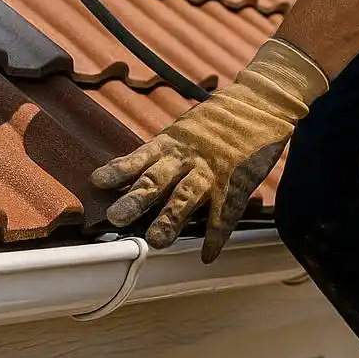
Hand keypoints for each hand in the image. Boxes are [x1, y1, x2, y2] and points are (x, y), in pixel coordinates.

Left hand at [91, 39, 328, 261]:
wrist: (261, 102)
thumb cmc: (220, 117)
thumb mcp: (184, 128)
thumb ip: (160, 152)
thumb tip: (126, 171)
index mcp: (172, 141)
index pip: (139, 157)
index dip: (118, 170)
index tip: (97, 182)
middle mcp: (187, 157)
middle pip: (157, 179)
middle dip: (136, 199)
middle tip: (116, 218)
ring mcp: (212, 170)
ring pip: (186, 197)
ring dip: (170, 220)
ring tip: (156, 241)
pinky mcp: (237, 182)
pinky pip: (225, 213)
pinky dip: (216, 236)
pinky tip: (207, 255)